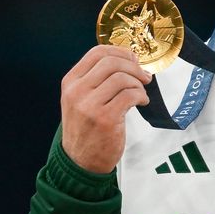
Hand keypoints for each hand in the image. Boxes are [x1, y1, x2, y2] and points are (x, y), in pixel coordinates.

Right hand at [60, 45, 151, 172]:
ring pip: (122, 78)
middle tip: (144, 76)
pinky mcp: (105, 119)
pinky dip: (141, 96)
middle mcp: (77, 91)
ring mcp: (89, 106)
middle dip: (134, 66)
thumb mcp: (81, 99)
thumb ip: (97, 79)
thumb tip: (129, 59)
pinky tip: (141, 103)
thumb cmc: (86, 128)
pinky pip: (130, 95)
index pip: (97, 53)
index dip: (120, 51)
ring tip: (140, 94)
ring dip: (138, 84)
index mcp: (70, 82)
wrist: (80, 161)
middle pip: (111, 62)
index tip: (133, 59)